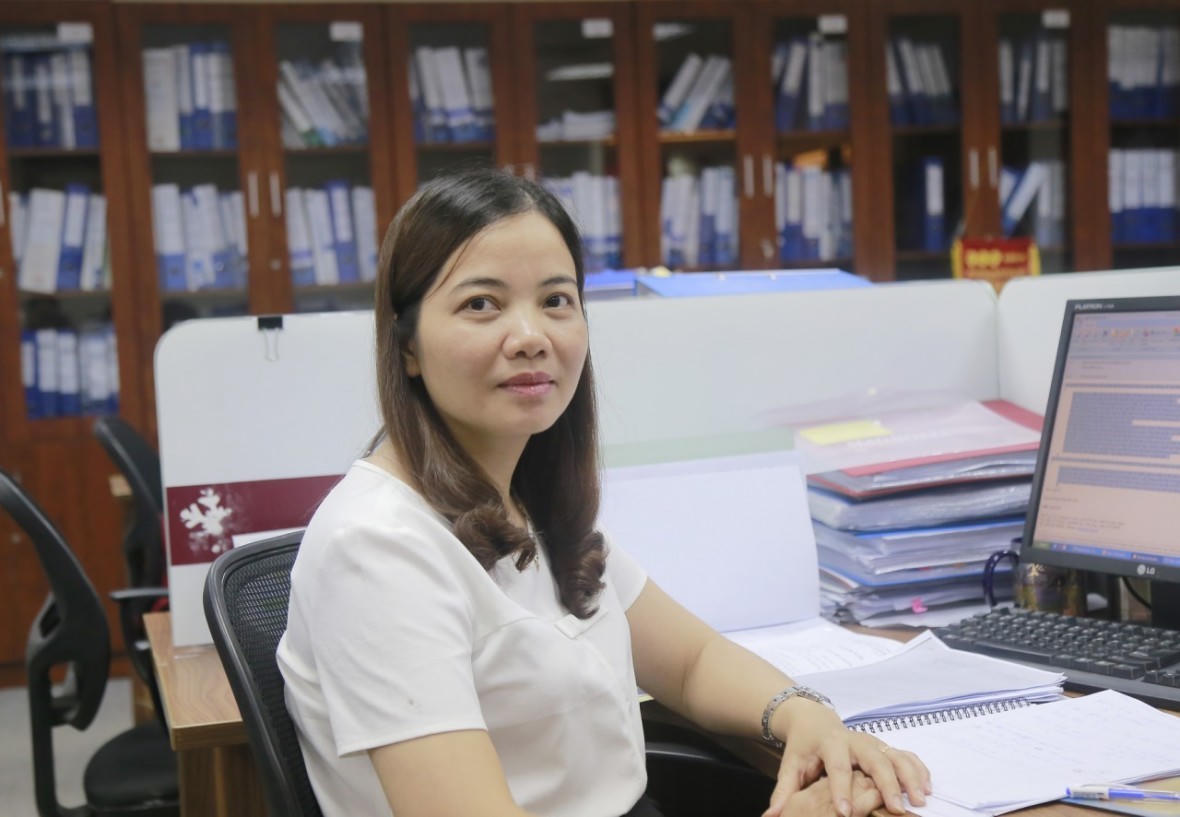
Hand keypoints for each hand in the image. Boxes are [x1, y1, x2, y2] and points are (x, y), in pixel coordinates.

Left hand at [762, 698, 930, 816]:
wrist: (814, 720)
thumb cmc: (803, 748)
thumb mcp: (790, 766)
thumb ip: (783, 792)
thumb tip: (770, 816)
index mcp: (830, 744)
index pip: (837, 767)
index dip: (841, 789)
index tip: (846, 813)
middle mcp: (855, 740)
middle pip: (874, 759)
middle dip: (886, 783)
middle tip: (897, 808)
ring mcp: (873, 742)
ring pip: (895, 755)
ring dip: (910, 777)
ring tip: (920, 799)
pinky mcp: (884, 746)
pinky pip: (906, 755)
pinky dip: (918, 769)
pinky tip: (927, 788)